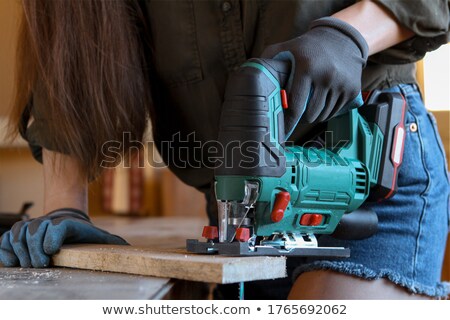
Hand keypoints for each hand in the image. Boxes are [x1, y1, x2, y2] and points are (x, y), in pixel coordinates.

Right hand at [0, 208, 127, 267]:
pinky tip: (14, 262)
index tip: (52, 252)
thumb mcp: (99, 237)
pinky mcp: (19, 234)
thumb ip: (112, 242)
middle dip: (36, 250)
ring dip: (22, 251)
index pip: (59, 226)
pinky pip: (6, 239)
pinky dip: (6, 249)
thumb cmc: (84, 235)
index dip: (53, 237)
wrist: (66, 223)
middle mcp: (48, 221)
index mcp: (69, 223)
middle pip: (35, 230)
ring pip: (19, 233)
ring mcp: (32, 226)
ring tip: (31, 264)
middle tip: (42, 265)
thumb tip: (129, 247)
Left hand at [261, 17, 367, 137]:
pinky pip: (335, 112)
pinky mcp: (352, 90)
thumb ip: (268, 59)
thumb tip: (249, 74)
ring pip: (323, 115)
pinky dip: (326, 112)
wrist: (341, 38)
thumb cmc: (307, 47)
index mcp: (306, 67)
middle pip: (310, 114)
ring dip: (313, 116)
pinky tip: (321, 102)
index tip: (282, 132)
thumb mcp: (286, 47)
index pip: (296, 105)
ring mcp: (341, 83)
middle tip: (296, 114)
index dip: (288, 122)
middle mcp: (326, 76)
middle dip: (301, 118)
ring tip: (308, 106)